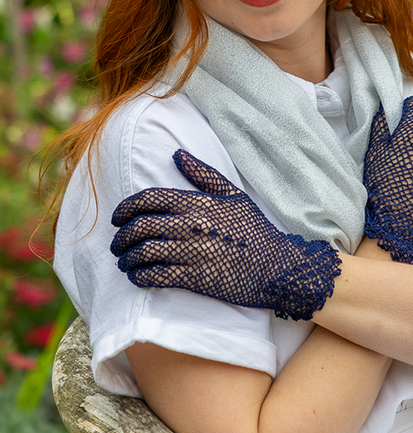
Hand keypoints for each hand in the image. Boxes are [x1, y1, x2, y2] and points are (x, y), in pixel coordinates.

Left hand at [111, 150, 341, 320]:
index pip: (148, 199)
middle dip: (120, 236)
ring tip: (124, 263)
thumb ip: (203, 174)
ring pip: (143, 252)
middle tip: (116, 244)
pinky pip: (155, 275)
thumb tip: (177, 154)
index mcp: (198, 203)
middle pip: (139, 226)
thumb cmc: (255, 229)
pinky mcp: (194, 278)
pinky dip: (139, 276)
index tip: (116, 218)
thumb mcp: (233, 195)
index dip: (124, 208)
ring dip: (127, 259)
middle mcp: (191, 225)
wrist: (277, 267)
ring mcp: (192, 252)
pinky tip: (137, 277)